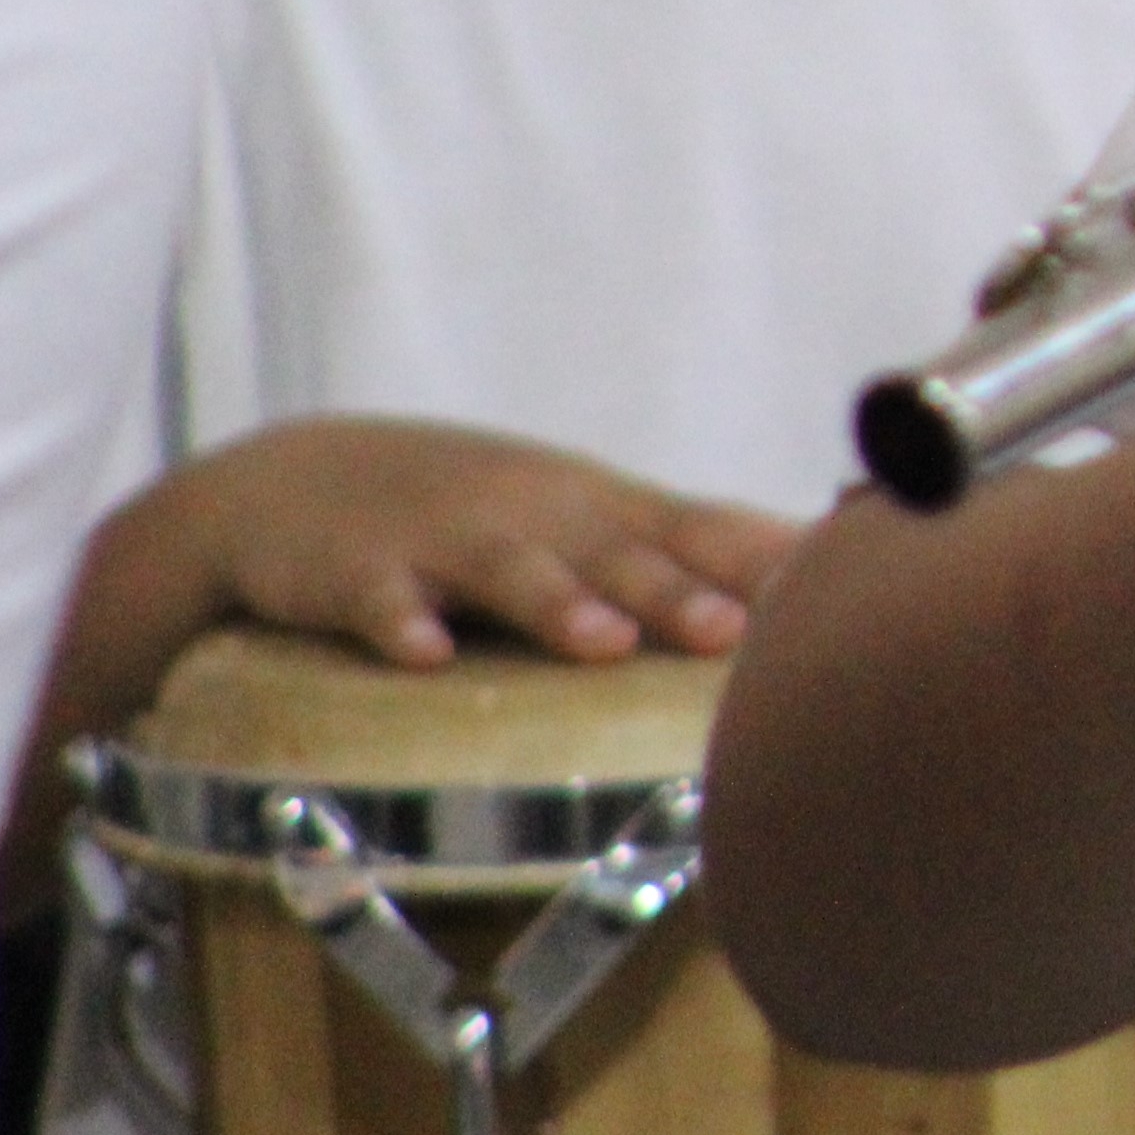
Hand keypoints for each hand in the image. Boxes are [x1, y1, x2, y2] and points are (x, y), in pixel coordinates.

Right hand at [174, 417, 794, 665]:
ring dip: (558, 605)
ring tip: (604, 643)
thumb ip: (682, 557)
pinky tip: (424, 656)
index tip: (836, 587)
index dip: (765, 562)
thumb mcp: (579, 522)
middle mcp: (538, 516)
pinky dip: (401, 624)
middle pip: (619, 556)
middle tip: (737, 635)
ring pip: (510, 572)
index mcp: (600, 511)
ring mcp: (445, 538)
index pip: (701, 531)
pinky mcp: (356, 571)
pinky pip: (380, 600)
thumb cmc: (479, 516)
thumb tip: (807, 584)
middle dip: (680, 594)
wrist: (298, 479)